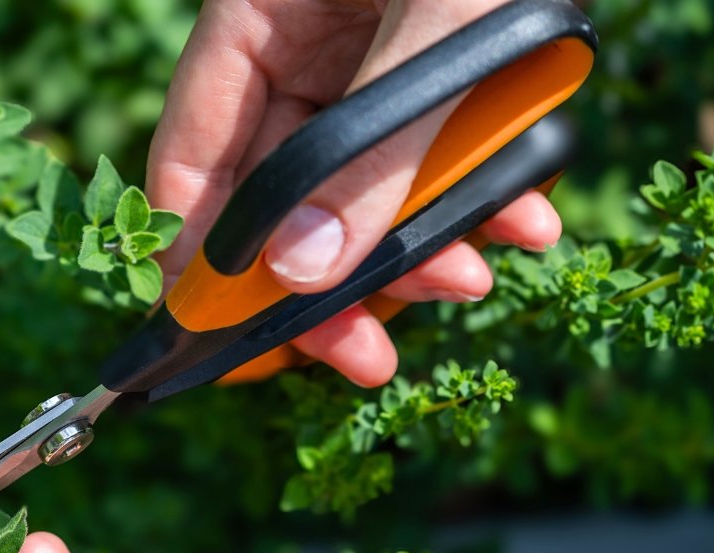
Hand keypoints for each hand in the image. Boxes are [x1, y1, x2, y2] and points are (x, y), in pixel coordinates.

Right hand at [149, 0, 564, 386]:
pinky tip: (519, 228)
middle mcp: (300, 54)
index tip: (218, 344)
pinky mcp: (434, 81)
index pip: (194, 162)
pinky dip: (473, 202)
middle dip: (327, 284)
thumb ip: (373, 153)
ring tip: (472, 276)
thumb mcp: (443, 30)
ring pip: (359, 195)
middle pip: (279, 198)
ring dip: (413, 253)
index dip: (197, 262)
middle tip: (361, 358)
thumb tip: (303, 275)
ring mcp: (365, 69)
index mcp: (255, 22)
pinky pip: (430, 164)